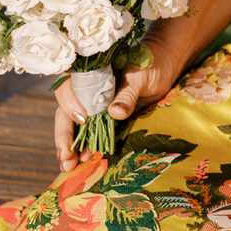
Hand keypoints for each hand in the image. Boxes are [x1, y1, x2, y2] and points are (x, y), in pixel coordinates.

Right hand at [53, 41, 180, 170]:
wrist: (166, 65)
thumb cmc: (151, 63)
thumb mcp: (140, 77)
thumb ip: (127, 94)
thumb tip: (114, 113)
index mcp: (88, 74)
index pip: (68, 89)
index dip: (70, 105)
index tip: (83, 119)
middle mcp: (86, 91)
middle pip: (66, 113)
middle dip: (64, 137)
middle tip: (67, 158)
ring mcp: (95, 106)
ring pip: (76, 127)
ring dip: (72, 147)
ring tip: (70, 166)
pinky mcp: (106, 117)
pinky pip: (91, 133)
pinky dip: (87, 147)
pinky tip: (84, 161)